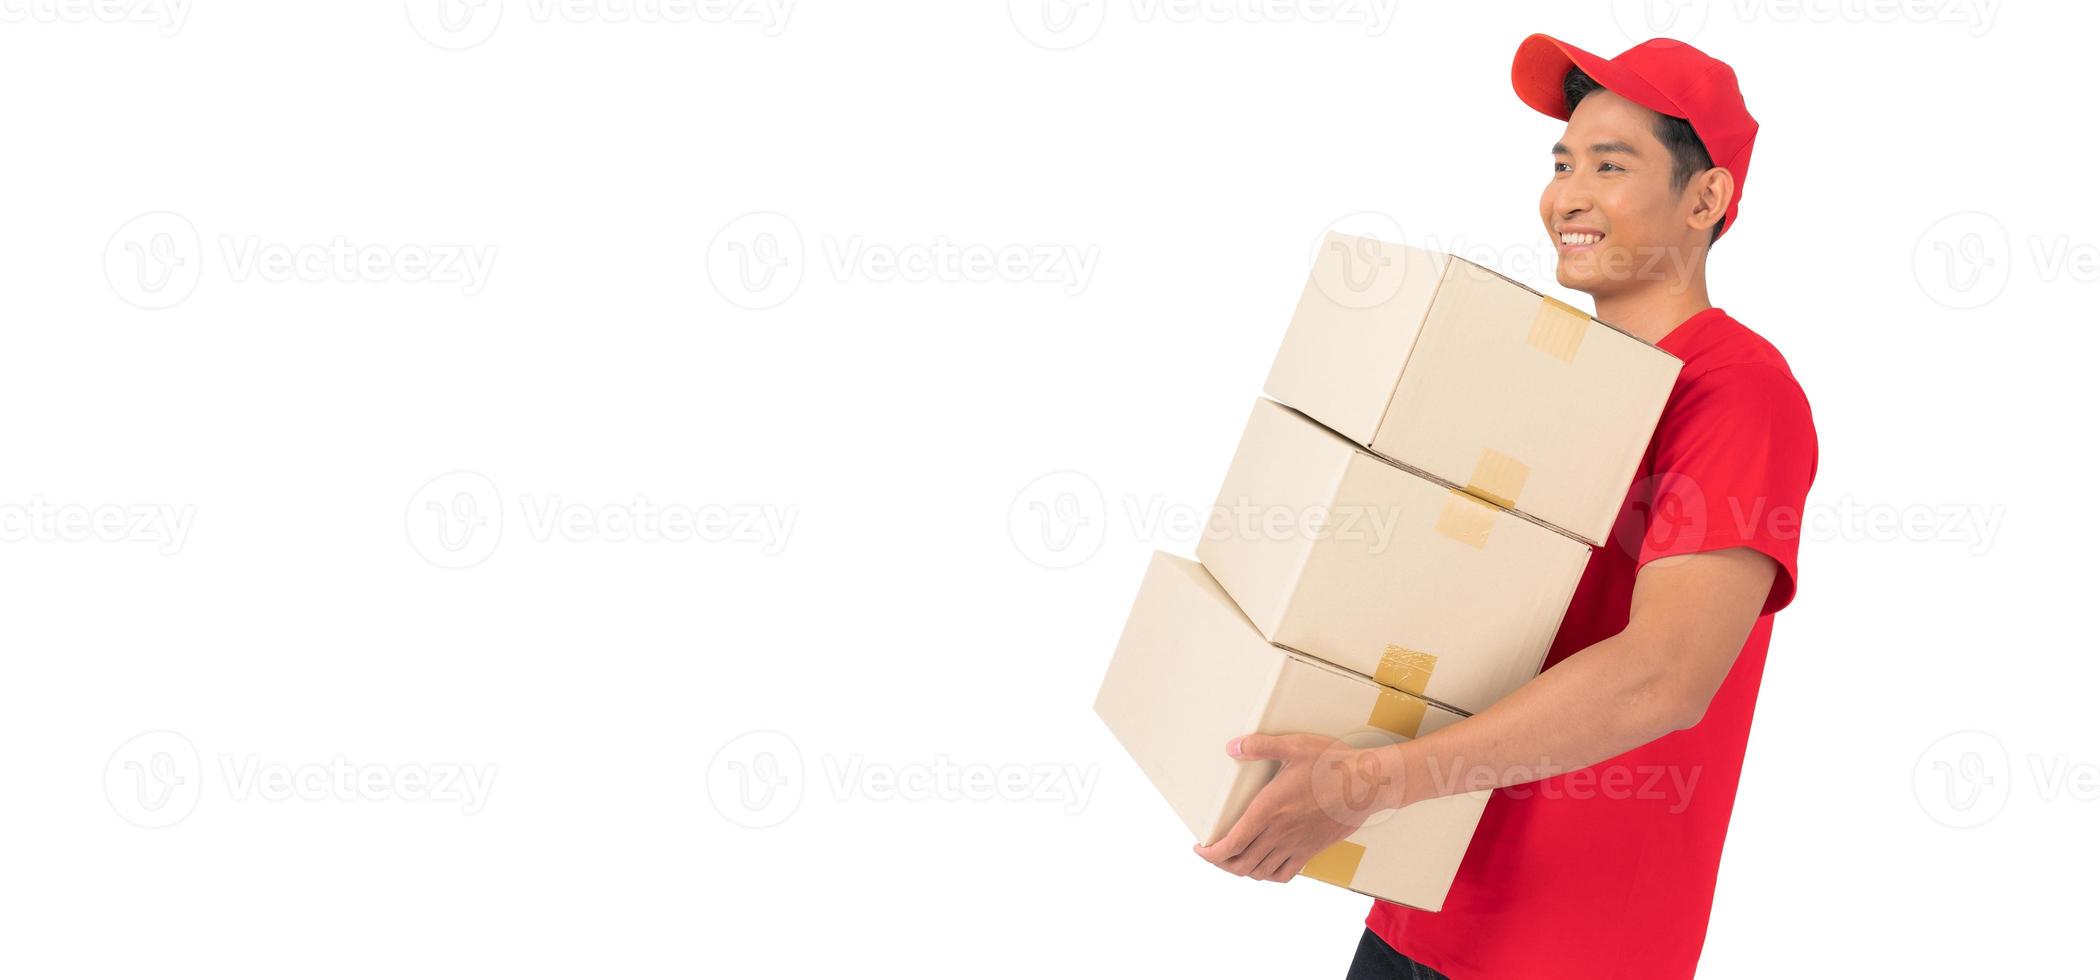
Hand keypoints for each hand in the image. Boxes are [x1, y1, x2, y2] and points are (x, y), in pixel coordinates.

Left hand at [1192, 733, 1400, 882]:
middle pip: (1239, 864)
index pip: (1230, 845)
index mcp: (1268, 809)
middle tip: (1213, 853)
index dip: (1209, 854)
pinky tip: (1264, 866)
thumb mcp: (1294, 746)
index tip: (1200, 848)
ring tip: (1234, 858)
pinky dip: (1268, 875)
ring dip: (1242, 870)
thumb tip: (1232, 747)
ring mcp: (1296, 844)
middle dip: (1220, 863)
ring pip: (1259, 872)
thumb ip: (1260, 747)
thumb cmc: (1332, 763)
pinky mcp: (1312, 850)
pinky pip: (1284, 874)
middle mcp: (1279, 832)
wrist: (1368, 783)